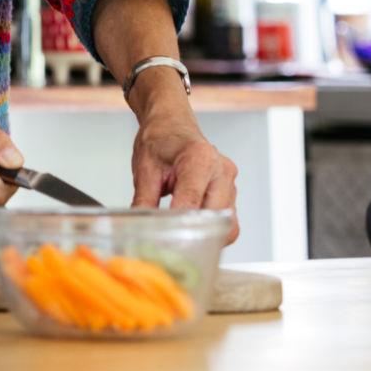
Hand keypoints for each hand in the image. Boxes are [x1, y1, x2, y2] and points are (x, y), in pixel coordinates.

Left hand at [132, 110, 239, 242]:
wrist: (172, 125)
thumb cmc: (160, 140)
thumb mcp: (145, 168)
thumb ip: (144, 199)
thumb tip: (139, 225)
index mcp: (199, 158)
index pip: (192, 199)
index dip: (179, 222)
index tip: (164, 238)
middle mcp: (221, 170)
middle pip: (217, 216)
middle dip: (197, 233)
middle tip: (173, 246)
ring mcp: (230, 182)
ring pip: (227, 222)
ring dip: (207, 234)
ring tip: (181, 238)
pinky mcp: (231, 191)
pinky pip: (227, 219)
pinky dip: (212, 229)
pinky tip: (192, 230)